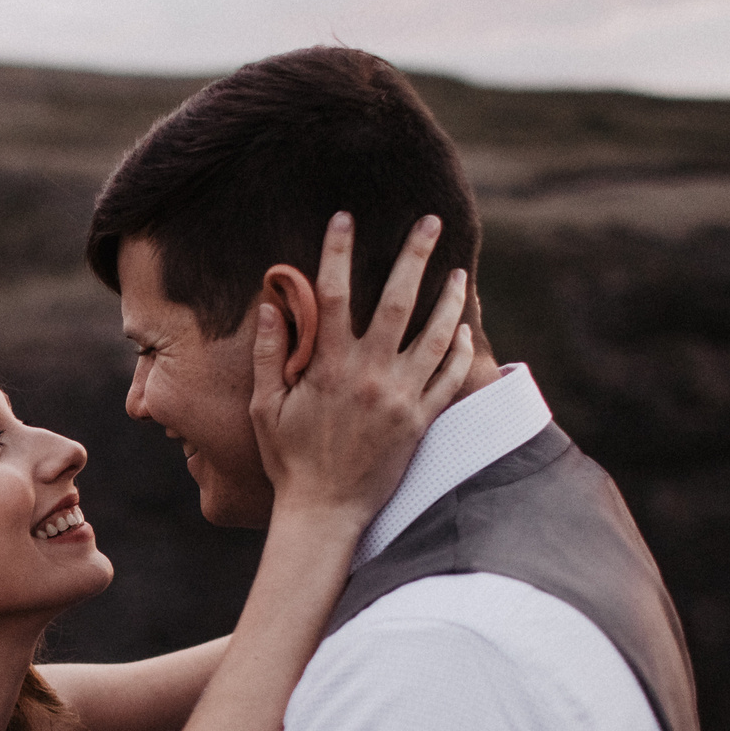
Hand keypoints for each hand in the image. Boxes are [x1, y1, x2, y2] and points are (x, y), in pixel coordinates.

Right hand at [252, 211, 473, 524]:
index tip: (344, 218)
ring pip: (436, 334)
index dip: (337, 252)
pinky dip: (461, 350)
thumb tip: (270, 305)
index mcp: (327, 367)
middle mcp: (369, 374)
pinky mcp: (421, 421)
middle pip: (397, 300)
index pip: (331, 295)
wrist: (325, 512)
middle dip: (414, 255)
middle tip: (431, 222)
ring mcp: (400, 397)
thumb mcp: (265, 408)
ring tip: (458, 272)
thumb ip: (270, 354)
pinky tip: (464, 330)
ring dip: (449, 298)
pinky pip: (449, 377)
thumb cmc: (288, 461)